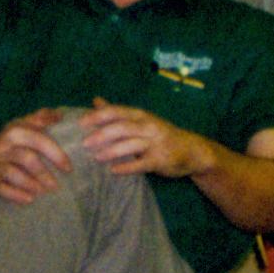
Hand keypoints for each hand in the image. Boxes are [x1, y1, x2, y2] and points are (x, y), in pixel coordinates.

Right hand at [0, 112, 80, 203]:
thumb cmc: (11, 143)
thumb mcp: (23, 125)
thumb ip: (42, 118)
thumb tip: (60, 116)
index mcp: (14, 130)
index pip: (38, 139)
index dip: (55, 153)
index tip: (68, 167)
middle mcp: (2, 145)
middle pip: (26, 158)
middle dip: (43, 173)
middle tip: (57, 185)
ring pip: (12, 173)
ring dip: (31, 184)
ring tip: (44, 192)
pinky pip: (1, 188)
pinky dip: (16, 195)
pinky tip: (29, 199)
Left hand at [72, 99, 211, 180]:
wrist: (192, 151)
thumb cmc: (161, 135)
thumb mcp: (142, 120)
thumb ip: (118, 113)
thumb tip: (96, 101)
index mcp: (141, 115)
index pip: (117, 112)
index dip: (99, 116)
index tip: (81, 123)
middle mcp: (148, 126)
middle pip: (122, 127)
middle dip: (102, 134)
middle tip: (84, 143)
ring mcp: (156, 143)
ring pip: (131, 145)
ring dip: (112, 151)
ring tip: (96, 157)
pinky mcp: (161, 159)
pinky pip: (141, 164)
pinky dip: (127, 168)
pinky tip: (113, 171)